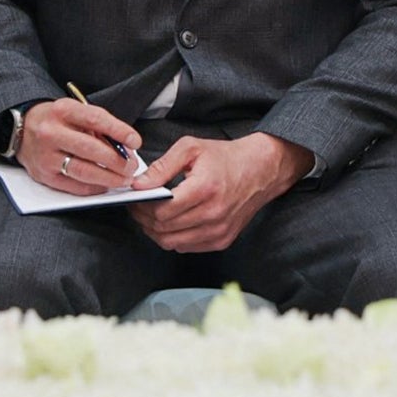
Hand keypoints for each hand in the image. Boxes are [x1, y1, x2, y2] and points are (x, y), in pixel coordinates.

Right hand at [19, 99, 142, 193]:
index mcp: (63, 110)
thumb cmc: (55, 121)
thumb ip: (99, 126)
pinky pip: (73, 186)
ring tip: (123, 179)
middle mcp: (51, 132)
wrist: (20, 130)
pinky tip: (105, 185)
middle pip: (91, 149)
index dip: (119, 131)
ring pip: (83, 171)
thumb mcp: (74, 112)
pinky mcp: (44, 175)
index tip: (135, 141)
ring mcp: (46, 156)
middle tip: (131, 166)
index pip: (96, 119)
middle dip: (117, 160)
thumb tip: (125, 147)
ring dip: (108, 178)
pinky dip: (93, 187)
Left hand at [128, 132, 314, 253]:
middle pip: (164, 229)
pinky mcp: (222, 240)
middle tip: (139, 207)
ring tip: (152, 216)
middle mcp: (213, 214)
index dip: (142, 207)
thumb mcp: (191, 149)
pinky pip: (186, 248)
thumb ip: (162, 167)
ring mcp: (219, 231)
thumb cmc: (226, 158)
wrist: (260, 170)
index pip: (162, 210)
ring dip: (156, 232)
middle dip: (144, 219)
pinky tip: (171, 223)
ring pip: (172, 243)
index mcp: (204, 189)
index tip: (136, 199)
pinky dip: (173, 238)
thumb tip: (139, 185)